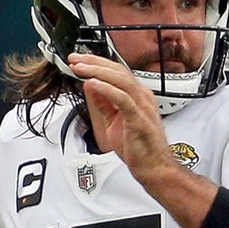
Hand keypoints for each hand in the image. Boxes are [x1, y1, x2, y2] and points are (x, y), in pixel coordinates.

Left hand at [69, 53, 174, 183]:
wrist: (153, 167)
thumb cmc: (139, 147)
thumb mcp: (112, 120)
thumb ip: (102, 103)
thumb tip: (90, 86)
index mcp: (137, 96)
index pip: (116, 71)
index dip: (95, 63)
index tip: (78, 61)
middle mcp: (141, 97)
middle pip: (118, 70)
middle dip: (94, 62)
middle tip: (75, 59)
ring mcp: (142, 107)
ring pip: (121, 80)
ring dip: (98, 72)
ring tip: (80, 69)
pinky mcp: (139, 119)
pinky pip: (123, 99)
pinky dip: (107, 90)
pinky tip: (93, 84)